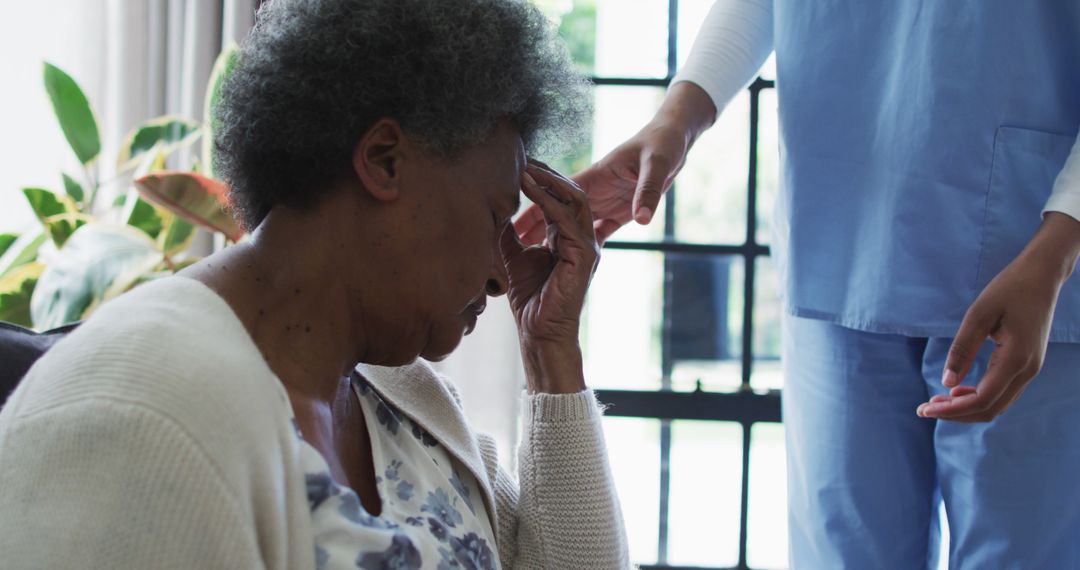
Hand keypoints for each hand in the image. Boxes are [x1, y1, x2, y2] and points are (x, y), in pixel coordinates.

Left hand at [501, 160, 600, 392]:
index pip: (560, 198)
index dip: (541, 179)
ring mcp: (587, 246)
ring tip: (526, 167)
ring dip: (549, 181)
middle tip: (523, 157)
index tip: (519, 162)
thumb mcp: (513, 256)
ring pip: (575, 200)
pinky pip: (568, 219)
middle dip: (548, 173)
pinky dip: (548, 201)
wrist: (539, 332)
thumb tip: (494, 207)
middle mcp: (582, 238)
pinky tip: (529, 188)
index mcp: (568, 237)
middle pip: (571, 193)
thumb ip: (510, 232)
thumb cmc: (530, 299)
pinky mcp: (585, 256)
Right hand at [514, 82, 715, 244]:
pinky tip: (562, 255)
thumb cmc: (664, 146)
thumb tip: (640, 220)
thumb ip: (648, 191)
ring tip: (525, 251)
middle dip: (532, 224)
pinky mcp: (616, 210)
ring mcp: (604, 201)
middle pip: (556, 210)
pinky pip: (591, 228)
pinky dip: (576, 239)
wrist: (674, 139)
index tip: (514, 221)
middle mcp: (595, 191)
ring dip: (549, 233)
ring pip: (569, 220)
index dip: (536, 205)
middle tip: (506, 240)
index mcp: (596, 178)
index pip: (558, 194)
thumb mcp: (657, 166)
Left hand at [918, 212, 1079, 421]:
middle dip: (956, 413)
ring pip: (997, 404)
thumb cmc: (1008, 290)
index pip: (982, 399)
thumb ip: (962, 349)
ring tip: (937, 401)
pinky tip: (957, 389)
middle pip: (990, 409)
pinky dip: (978, 397)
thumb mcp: (978, 315)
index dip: (952, 409)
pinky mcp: (1027, 364)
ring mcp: (1030, 369)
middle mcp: (1028, 370)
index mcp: (1016, 359)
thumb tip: (946, 382)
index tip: (924, 409)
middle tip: (924, 408)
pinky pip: (1002, 392)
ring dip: (967, 407)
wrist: (1041, 276)